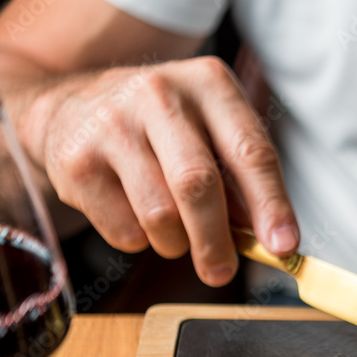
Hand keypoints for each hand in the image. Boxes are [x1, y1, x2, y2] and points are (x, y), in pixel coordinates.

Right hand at [22, 56, 297, 285]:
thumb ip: (243, 182)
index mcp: (210, 84)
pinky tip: (136, 215)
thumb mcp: (211, 133)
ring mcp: (112, 124)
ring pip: (159, 214)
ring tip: (175, 233)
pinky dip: (140, 240)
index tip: (284, 246)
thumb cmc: (164, 129)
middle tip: (222, 272)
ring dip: (176, 242)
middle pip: (198, 184)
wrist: (72, 107)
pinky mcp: (76, 160)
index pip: (250, 152)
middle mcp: (160, 95)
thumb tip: (270, 240)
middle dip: (216, 239)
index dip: (272, 205)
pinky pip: (124, 229)